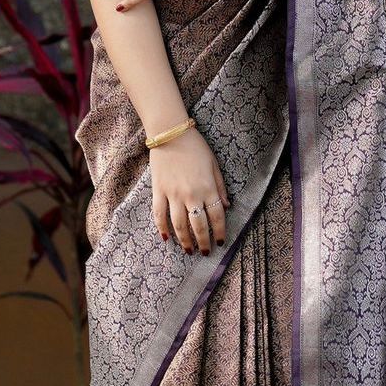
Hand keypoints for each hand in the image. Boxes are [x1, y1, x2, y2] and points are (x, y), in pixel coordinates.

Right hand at [149, 126, 229, 254]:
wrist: (170, 133)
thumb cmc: (195, 147)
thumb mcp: (214, 165)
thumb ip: (220, 187)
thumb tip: (226, 206)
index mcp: (208, 188)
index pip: (217, 217)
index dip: (220, 232)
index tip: (221, 242)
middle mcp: (191, 195)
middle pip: (198, 226)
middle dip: (203, 242)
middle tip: (205, 252)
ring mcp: (173, 194)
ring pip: (179, 225)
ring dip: (184, 240)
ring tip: (188, 250)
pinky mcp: (158, 191)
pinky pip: (159, 214)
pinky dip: (162, 228)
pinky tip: (166, 238)